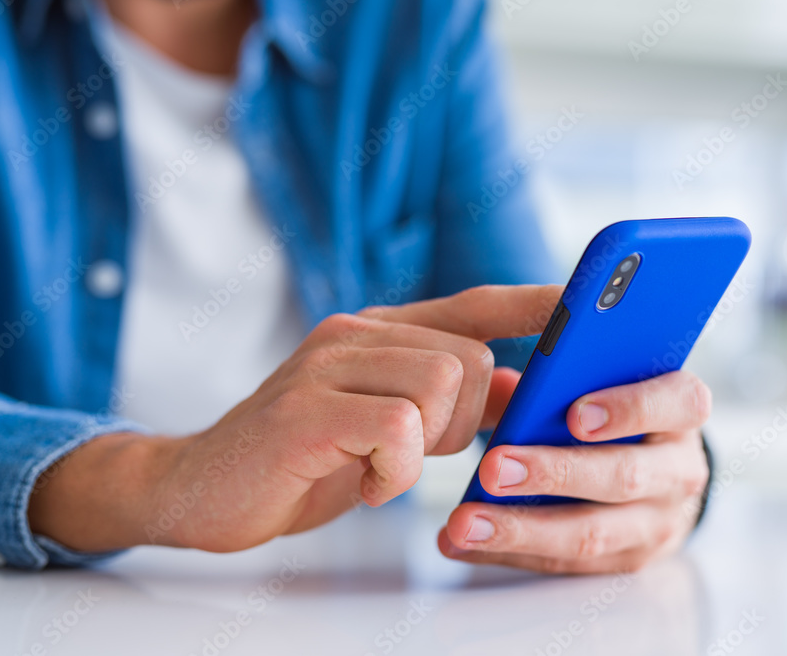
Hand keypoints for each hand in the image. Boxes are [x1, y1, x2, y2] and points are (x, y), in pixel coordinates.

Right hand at [28, 285, 560, 552]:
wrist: (200, 487)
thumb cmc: (302, 458)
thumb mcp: (387, 426)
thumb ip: (448, 401)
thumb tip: (523, 384)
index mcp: (379, 332)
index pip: (473, 305)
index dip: (533, 304)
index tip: (587, 300)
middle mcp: (355, 334)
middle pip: (471, 358)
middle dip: (463, 422)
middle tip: (409, 451)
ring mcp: (327, 366)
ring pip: (441, 385)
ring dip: (426, 447)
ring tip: (381, 466)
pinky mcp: (307, 410)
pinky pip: (398, 430)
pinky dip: (394, 473)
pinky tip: (363, 483)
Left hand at [439, 370, 711, 573]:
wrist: (655, 468)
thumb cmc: (615, 408)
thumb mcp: (604, 380)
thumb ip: (558, 374)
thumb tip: (493, 380)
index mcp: (680, 408)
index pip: (679, 402)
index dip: (630, 408)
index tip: (576, 414)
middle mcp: (679, 469)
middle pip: (625, 475)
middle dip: (554, 473)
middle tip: (492, 469)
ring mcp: (658, 522)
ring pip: (592, 532)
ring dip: (520, 528)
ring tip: (465, 522)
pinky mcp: (627, 560)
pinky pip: (565, 563)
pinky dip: (507, 552)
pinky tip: (461, 542)